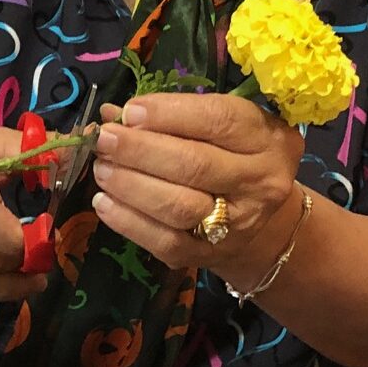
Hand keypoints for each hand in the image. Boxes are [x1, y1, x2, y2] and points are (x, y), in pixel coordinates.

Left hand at [91, 93, 304, 272]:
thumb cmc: (229, 152)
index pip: (218, 120)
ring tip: (102, 168)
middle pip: (195, 164)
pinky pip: (165, 242)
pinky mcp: (211, 255)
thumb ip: (171, 114)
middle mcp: (259, 181)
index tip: (130, 111)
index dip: (168, 113)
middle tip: (105, 139)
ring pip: (179, 206)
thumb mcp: (215, 123)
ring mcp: (238, 224)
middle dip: (140, 150)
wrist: (254, 214)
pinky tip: (104, 202)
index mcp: (265, 138)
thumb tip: (112, 114)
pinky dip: (129, 222)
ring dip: (130, 185)